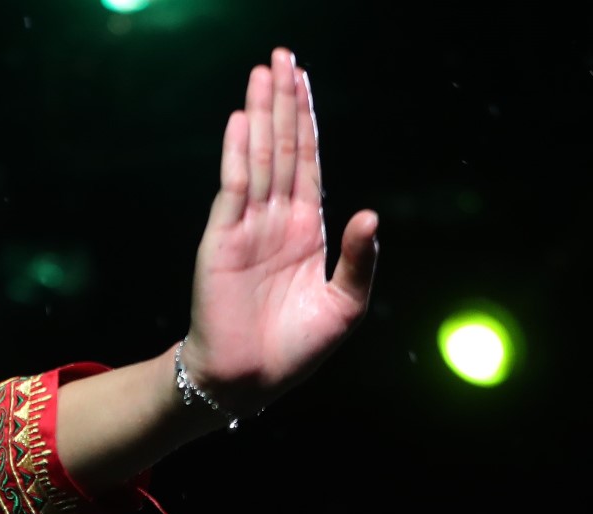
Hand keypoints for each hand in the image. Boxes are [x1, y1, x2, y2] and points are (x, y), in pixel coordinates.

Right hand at [183, 48, 378, 412]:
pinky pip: (233, 190)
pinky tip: (241, 122)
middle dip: (283, 102)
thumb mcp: (345, 306)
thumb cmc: (295, 350)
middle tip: (282, 55)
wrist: (249, 380)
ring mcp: (246, 227)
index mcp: (305, 230)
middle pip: (282, 147)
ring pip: (258, 158)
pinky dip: (237, 154)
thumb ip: (361, 260)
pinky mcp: (221, 241)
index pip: (308, 161)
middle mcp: (275, 220)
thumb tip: (371, 213)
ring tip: (262, 73)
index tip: (303, 80)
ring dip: (259, 115)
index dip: (306, 120)